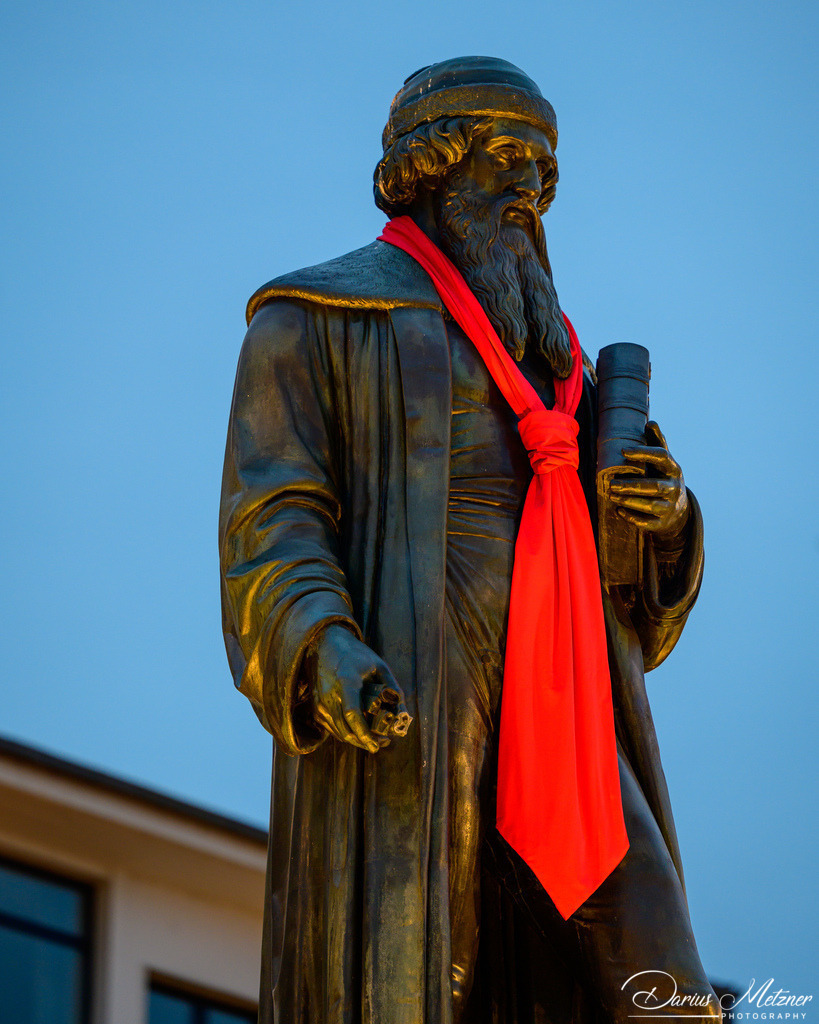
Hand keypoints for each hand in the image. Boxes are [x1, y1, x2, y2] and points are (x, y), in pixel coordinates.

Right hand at [306, 624, 408, 752]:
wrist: (325, 645)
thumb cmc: (355, 655)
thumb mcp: (379, 666)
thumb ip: (393, 689)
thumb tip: (403, 714)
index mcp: (346, 681)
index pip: (352, 713)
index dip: (364, 733)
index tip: (377, 745)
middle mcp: (329, 694)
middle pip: (345, 729)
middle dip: (364, 742)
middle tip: (381, 744)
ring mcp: (320, 703)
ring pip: (338, 733)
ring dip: (356, 740)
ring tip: (374, 739)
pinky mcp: (316, 708)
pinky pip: (332, 729)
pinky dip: (346, 734)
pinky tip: (359, 732)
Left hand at [607, 421, 688, 536]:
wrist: (678, 511)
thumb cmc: (664, 479)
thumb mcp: (663, 462)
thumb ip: (657, 443)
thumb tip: (651, 422)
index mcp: (674, 469)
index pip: (661, 457)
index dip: (643, 453)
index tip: (623, 451)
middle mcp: (674, 488)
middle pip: (653, 486)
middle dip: (631, 485)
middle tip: (611, 483)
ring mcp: (670, 507)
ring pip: (649, 505)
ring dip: (629, 500)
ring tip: (612, 495)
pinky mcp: (662, 523)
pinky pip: (646, 522)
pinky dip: (632, 517)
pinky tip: (618, 510)